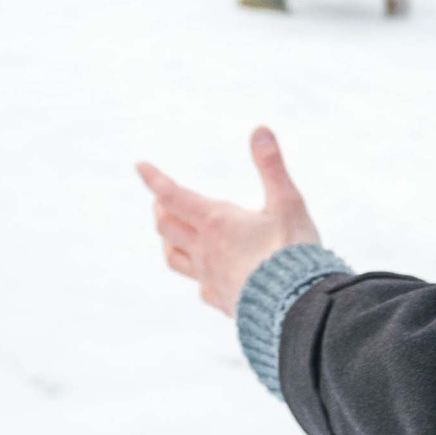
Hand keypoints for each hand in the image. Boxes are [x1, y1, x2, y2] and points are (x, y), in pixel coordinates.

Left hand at [141, 126, 321, 316]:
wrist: (295, 305)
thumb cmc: (292, 251)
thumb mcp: (287, 202)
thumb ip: (271, 166)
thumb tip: (259, 129)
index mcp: (216, 222)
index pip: (173, 196)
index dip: (154, 179)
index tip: (140, 166)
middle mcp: (204, 250)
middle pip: (166, 227)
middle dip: (160, 209)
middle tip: (161, 198)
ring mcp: (209, 278)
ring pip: (173, 257)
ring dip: (168, 241)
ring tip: (171, 234)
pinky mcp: (220, 300)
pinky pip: (199, 285)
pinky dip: (197, 273)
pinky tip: (206, 275)